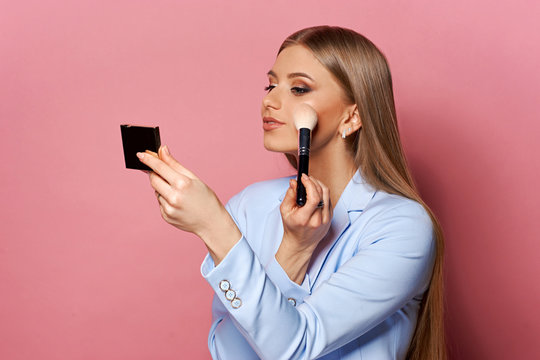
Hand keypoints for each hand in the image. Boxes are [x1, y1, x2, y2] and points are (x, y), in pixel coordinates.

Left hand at [137, 146, 240, 263]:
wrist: (212, 222)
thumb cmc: (206, 198)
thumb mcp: (193, 178)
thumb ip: (174, 164)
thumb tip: (162, 150)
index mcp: (182, 184)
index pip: (160, 168)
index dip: (149, 160)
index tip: (140, 154)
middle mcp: (174, 197)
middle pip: (153, 179)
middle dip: (155, 174)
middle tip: (162, 172)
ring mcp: (168, 208)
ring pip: (157, 191)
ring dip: (163, 188)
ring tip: (180, 194)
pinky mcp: (166, 216)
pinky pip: (160, 202)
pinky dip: (166, 199)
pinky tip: (179, 203)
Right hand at [277, 174, 332, 282]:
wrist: (301, 243)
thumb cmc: (292, 227)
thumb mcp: (285, 211)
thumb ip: (290, 195)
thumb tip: (294, 182)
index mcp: (305, 218)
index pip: (313, 197)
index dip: (309, 183)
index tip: (303, 177)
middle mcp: (318, 220)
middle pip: (322, 193)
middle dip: (314, 181)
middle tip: (306, 178)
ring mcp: (326, 219)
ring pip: (327, 195)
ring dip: (319, 185)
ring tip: (310, 183)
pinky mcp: (330, 218)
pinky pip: (329, 200)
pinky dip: (322, 193)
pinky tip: (315, 192)